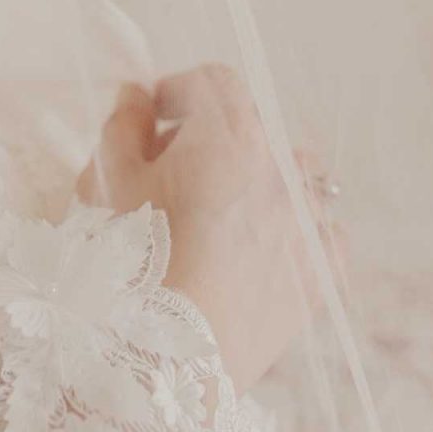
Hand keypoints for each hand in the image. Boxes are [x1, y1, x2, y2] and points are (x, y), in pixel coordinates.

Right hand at [75, 63, 347, 397]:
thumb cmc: (136, 257)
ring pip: (293, 178)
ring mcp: (308, 218)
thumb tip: (135, 96)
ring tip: (221, 217)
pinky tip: (258, 254)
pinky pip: (319, 234)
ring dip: (261, 183)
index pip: (215, 81)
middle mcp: (281, 165)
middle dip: (213, 140)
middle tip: (174, 174)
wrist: (170, 351)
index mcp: (230, 131)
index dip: (180, 92)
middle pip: (253, 128)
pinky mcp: (322, 270)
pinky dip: (294, 235)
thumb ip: (123, 122)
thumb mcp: (110, 178)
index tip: (154, 118)